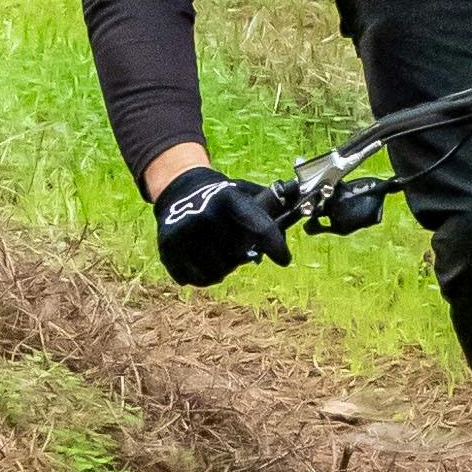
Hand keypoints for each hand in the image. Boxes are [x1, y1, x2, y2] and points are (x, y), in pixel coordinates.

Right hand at [153, 165, 292, 286]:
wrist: (179, 191)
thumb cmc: (224, 198)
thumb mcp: (247, 193)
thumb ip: (274, 206)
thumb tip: (303, 210)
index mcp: (229, 197)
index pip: (259, 227)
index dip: (275, 246)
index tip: (284, 259)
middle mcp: (205, 213)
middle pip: (238, 257)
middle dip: (240, 254)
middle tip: (234, 242)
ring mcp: (184, 231)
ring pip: (218, 273)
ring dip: (222, 267)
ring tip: (215, 249)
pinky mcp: (168, 247)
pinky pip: (197, 280)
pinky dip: (203, 276)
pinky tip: (200, 258)